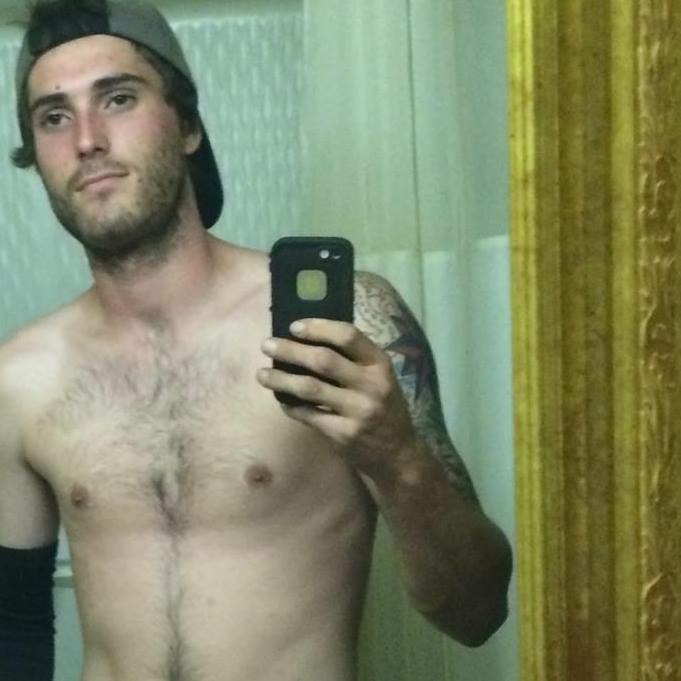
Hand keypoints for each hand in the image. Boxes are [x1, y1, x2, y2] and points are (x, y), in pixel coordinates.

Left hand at [256, 318, 416, 478]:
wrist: (397, 453)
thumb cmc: (384, 406)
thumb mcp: (380, 378)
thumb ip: (353, 360)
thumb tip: (307, 340)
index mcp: (380, 364)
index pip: (349, 336)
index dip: (319, 328)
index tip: (294, 326)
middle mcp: (371, 385)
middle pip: (323, 360)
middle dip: (290, 350)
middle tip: (266, 345)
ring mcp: (358, 411)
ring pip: (309, 388)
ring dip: (281, 379)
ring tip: (261, 374)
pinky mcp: (344, 434)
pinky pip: (308, 415)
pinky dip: (291, 405)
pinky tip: (281, 399)